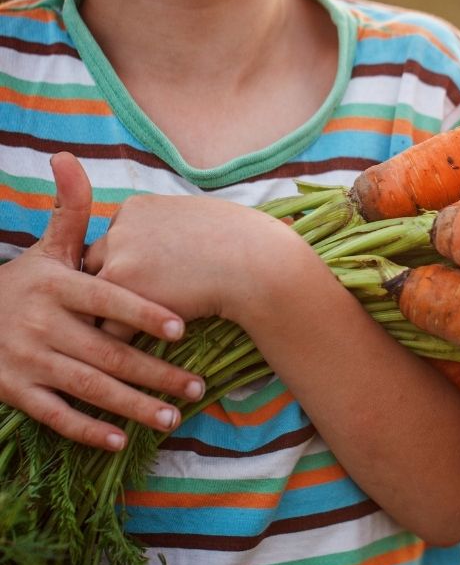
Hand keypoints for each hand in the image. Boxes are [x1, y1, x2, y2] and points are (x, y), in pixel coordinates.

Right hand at [0, 153, 205, 450]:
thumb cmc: (19, 284)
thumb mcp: (43, 251)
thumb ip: (67, 213)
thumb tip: (70, 158)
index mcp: (54, 285)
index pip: (107, 299)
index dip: (143, 313)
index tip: (182, 328)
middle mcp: (39, 323)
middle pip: (107, 351)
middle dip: (155, 372)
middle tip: (197, 387)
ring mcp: (25, 359)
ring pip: (88, 387)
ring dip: (133, 405)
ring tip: (174, 415)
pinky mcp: (13, 389)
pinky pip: (55, 413)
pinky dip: (86, 429)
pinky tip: (120, 440)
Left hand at [83, 182, 304, 324]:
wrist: (258, 265)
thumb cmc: (242, 241)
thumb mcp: (197, 216)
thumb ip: (169, 227)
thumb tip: (170, 245)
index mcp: (135, 208)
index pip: (114, 240)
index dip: (127, 263)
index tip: (141, 282)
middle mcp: (119, 230)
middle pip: (96, 265)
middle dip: (110, 289)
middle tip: (110, 313)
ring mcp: (119, 261)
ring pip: (98, 299)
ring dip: (107, 318)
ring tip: (111, 342)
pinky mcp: (126, 296)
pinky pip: (111, 326)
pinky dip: (122, 342)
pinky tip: (135, 356)